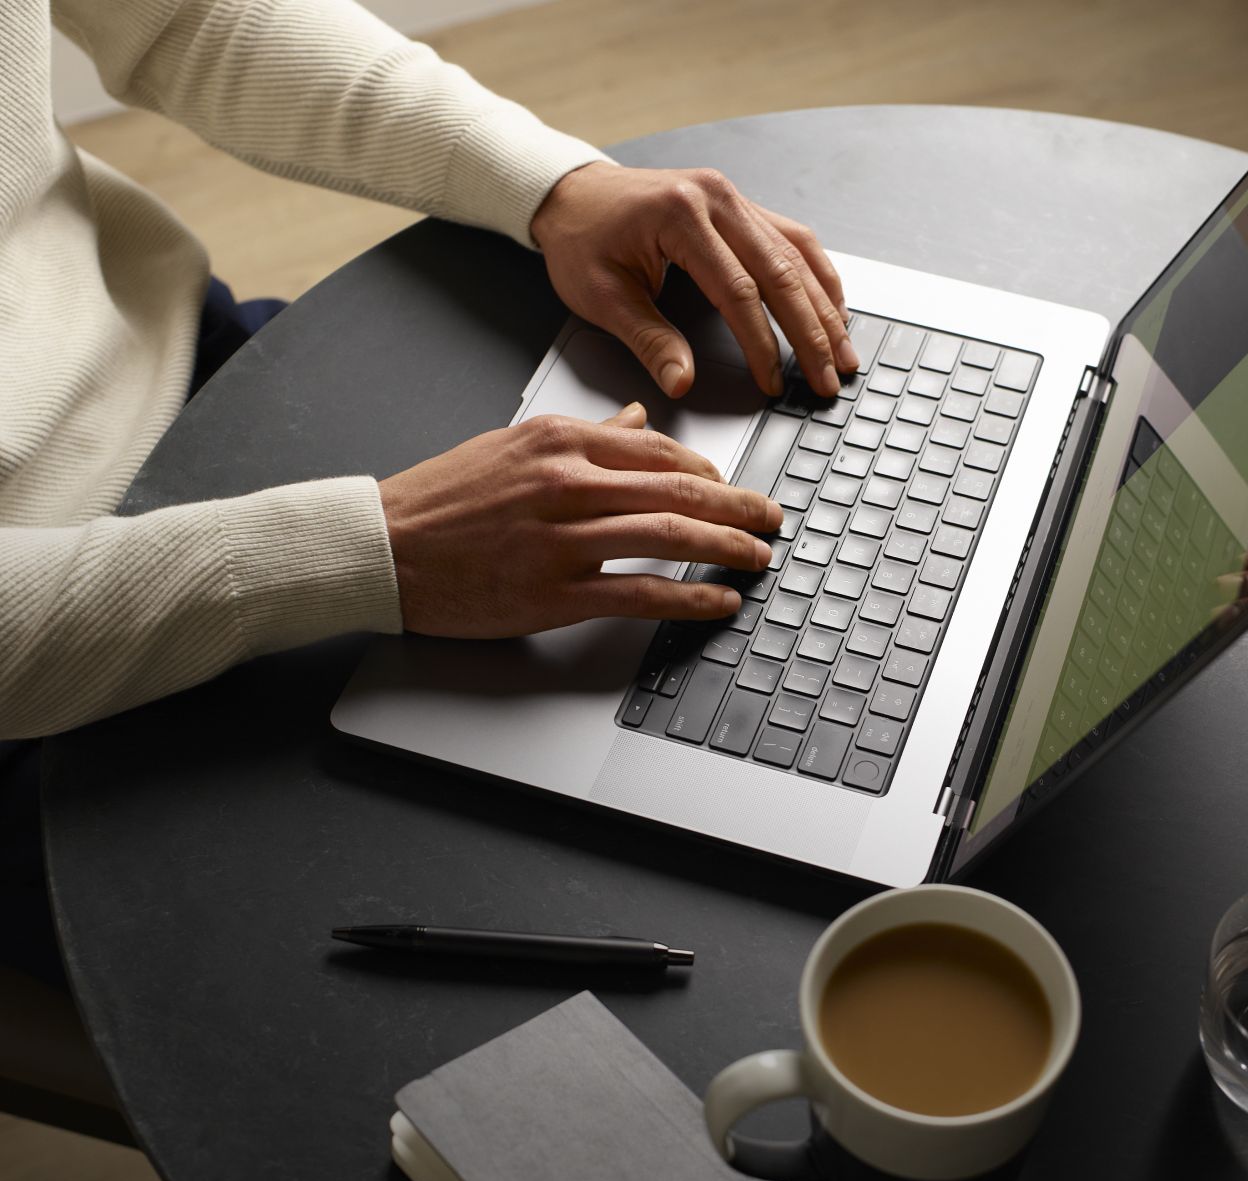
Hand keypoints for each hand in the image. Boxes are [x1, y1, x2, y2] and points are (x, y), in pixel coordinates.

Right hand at [377, 403, 781, 637]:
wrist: (382, 547)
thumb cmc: (442, 498)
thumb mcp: (514, 445)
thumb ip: (585, 434)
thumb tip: (638, 418)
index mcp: (560, 441)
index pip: (660, 449)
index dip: (710, 471)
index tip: (731, 487)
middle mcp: (566, 482)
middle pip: (679, 489)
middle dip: (738, 506)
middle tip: (772, 518)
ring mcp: (561, 539)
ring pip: (669, 537)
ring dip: (727, 548)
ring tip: (758, 556)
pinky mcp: (552, 592)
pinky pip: (640, 592)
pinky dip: (690, 597)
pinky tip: (719, 601)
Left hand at [530, 163, 856, 400]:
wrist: (571, 193)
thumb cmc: (582, 239)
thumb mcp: (601, 296)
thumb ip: (648, 340)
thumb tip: (682, 381)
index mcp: (680, 217)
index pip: (739, 292)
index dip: (762, 344)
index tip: (773, 383)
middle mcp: (716, 198)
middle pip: (782, 272)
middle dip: (812, 332)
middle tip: (829, 376)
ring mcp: (733, 197)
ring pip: (797, 254)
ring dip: (826, 306)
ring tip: (844, 351)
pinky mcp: (740, 205)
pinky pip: (792, 238)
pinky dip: (817, 275)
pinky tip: (832, 306)